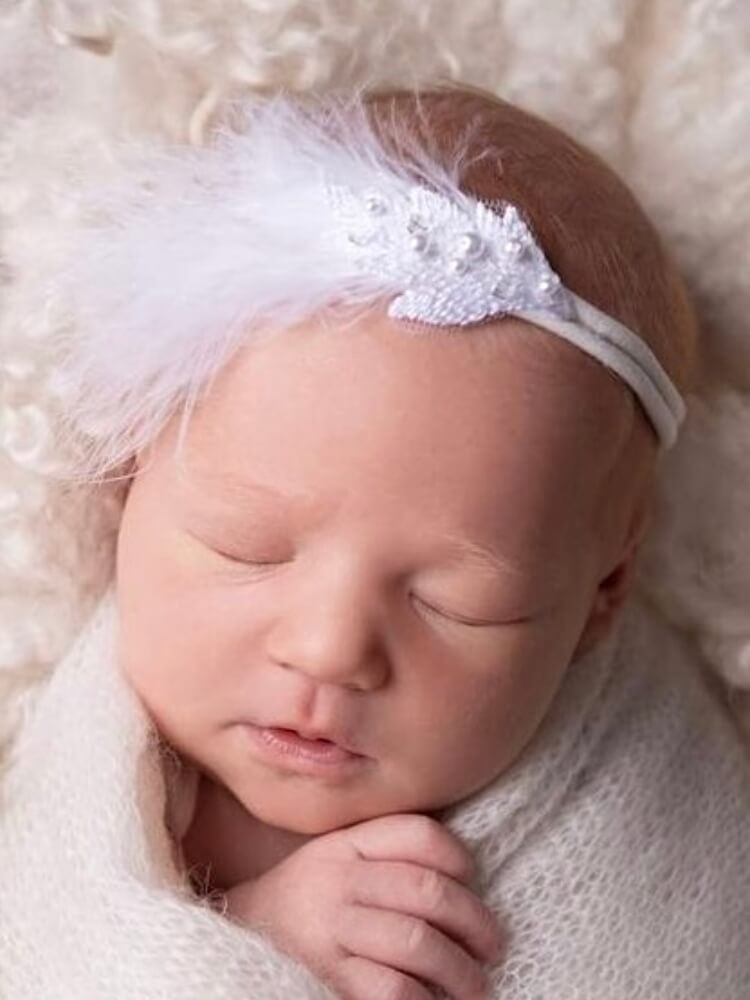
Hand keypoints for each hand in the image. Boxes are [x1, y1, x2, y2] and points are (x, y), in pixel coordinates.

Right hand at [223, 812, 501, 999]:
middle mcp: (338, 880)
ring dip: (460, 970)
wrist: (233, 940)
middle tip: (493, 947)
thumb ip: (381, 856)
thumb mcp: (333, 862)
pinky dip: (423, 999)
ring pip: (417, 941)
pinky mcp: (325, 975)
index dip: (457, 856)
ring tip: (476, 987)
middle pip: (428, 889)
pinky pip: (391, 987)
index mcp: (345, 845)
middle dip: (474, 921)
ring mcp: (330, 927)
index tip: (473, 882)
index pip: (417, 834)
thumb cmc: (302, 902)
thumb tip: (462, 877)